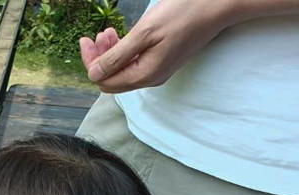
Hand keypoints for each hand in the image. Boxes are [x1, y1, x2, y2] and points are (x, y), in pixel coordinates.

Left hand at [79, 0, 228, 91]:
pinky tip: (121, 36)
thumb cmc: (182, 14)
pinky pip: (135, 62)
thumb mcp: (144, 33)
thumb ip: (117, 57)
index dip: (91, 62)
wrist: (217, 5)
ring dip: (111, 52)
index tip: (86, 40)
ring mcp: (157, 70)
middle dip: (99, 58)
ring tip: (109, 32)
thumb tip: (94, 75)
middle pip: (111, 78)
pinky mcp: (163, 61)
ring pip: (123, 69)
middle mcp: (150, 78)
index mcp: (144, 75)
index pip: (104, 80)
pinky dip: (124, 50)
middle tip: (98, 34)